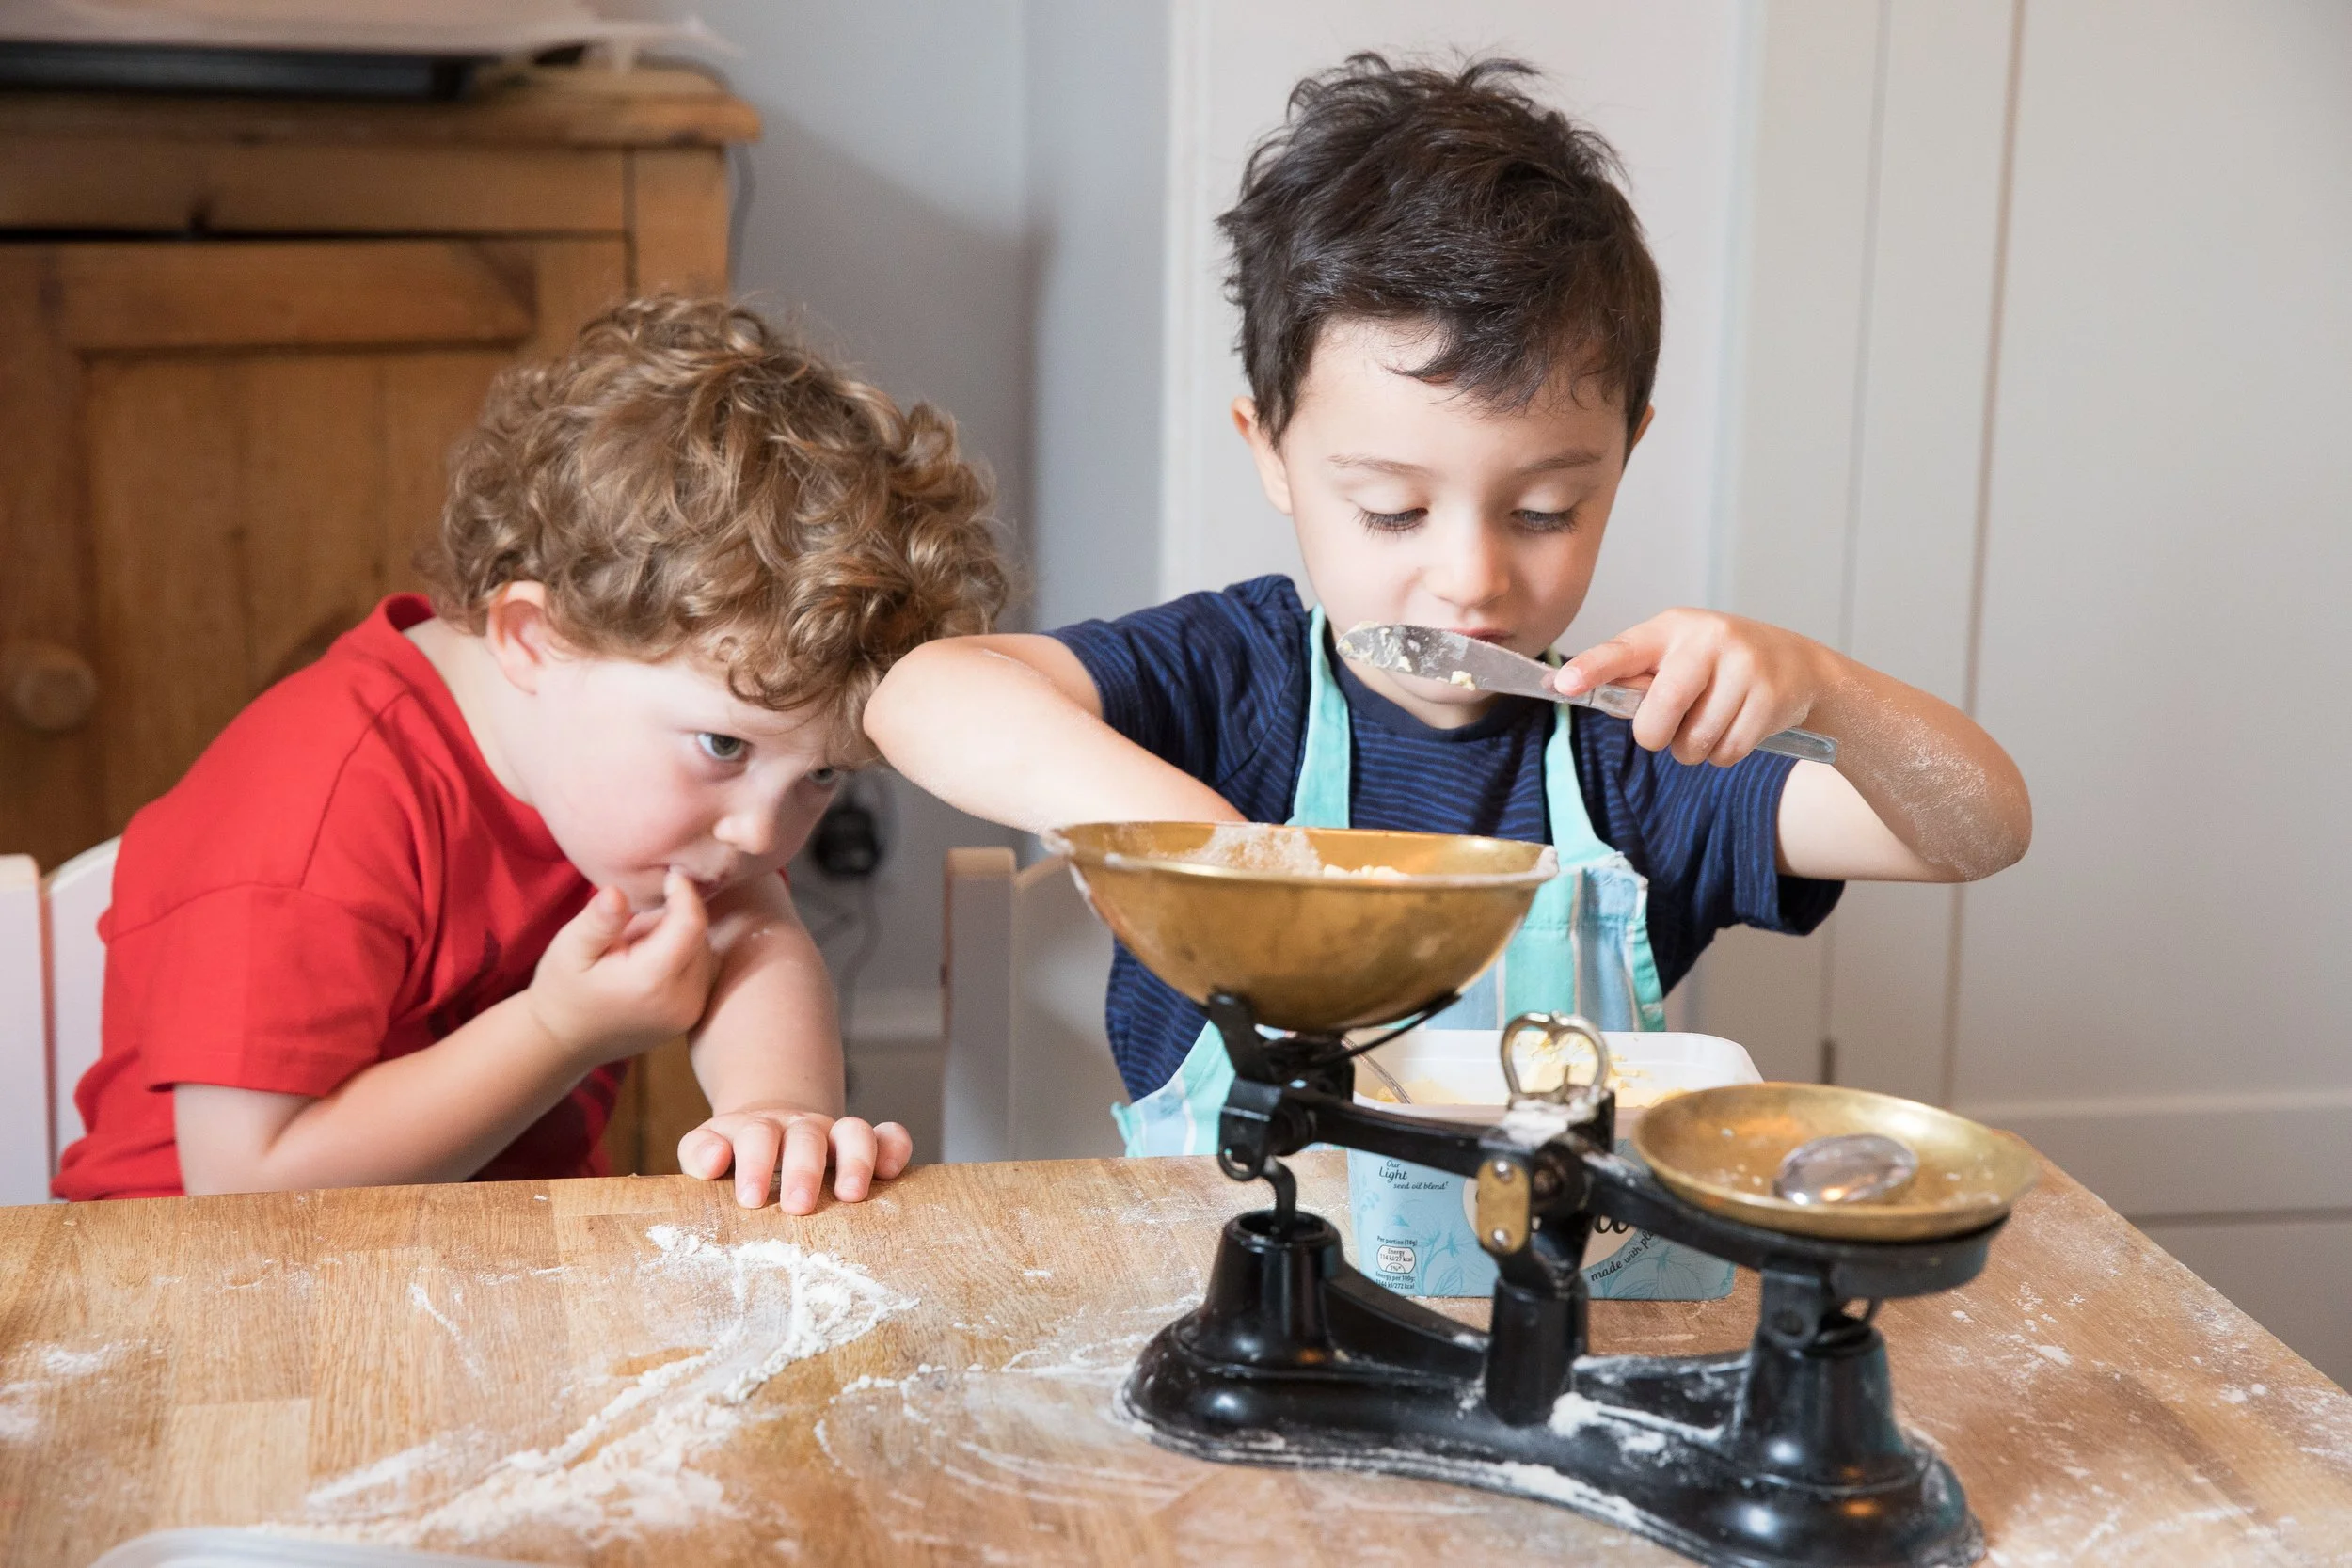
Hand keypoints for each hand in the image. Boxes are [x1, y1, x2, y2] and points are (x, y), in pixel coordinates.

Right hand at [526, 870, 719, 1066]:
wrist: (564, 1041)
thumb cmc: (563, 988)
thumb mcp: (570, 948)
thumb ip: (598, 921)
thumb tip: (617, 892)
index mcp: (652, 980)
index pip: (691, 923)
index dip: (685, 893)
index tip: (670, 874)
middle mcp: (681, 1001)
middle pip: (700, 937)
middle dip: (674, 921)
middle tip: (631, 931)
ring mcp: (690, 1014)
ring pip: (705, 953)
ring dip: (679, 941)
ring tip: (636, 953)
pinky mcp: (692, 1018)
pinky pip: (702, 973)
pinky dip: (683, 959)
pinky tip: (648, 967)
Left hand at [679, 1103, 913, 1211]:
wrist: (767, 1131)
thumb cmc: (734, 1156)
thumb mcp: (707, 1149)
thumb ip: (700, 1153)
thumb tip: (715, 1159)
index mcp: (757, 1130)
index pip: (757, 1136)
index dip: (755, 1164)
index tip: (751, 1199)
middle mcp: (799, 1127)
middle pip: (807, 1136)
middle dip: (804, 1169)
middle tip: (798, 1206)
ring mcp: (834, 1133)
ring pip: (853, 1131)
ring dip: (855, 1159)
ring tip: (851, 1195)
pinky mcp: (865, 1144)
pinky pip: (889, 1135)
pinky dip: (895, 1148)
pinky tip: (890, 1172)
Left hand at [1555, 609, 1837, 766]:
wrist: (1799, 666)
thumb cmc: (1719, 664)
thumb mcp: (1680, 654)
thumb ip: (1640, 676)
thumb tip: (1596, 697)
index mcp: (1672, 628)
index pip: (1624, 650)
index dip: (1593, 669)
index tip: (1564, 684)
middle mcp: (1708, 640)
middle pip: (1659, 712)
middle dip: (1655, 736)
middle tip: (1666, 730)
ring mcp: (1743, 668)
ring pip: (1693, 742)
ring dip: (1692, 749)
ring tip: (1710, 722)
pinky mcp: (1770, 698)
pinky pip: (1726, 753)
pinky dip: (1722, 754)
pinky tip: (1735, 727)